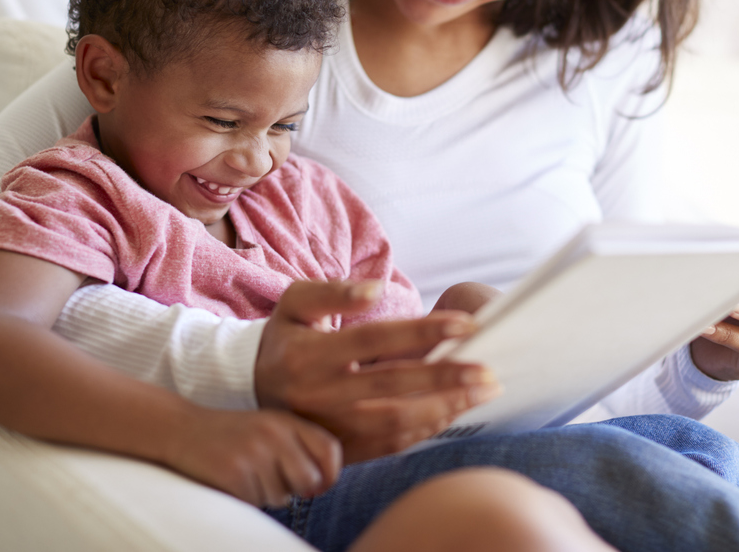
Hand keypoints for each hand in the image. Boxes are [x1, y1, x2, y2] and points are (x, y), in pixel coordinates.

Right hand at [164, 407, 340, 506]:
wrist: (182, 429)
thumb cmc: (232, 435)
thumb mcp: (269, 428)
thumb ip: (298, 447)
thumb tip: (321, 484)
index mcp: (286, 421)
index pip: (329, 449)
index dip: (331, 474)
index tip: (319, 486)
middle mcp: (274, 434)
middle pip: (309, 479)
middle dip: (296, 490)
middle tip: (274, 482)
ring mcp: (254, 452)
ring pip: (281, 496)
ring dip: (267, 495)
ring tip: (247, 475)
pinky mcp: (234, 473)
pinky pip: (256, 502)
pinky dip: (247, 499)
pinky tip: (233, 481)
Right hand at [255, 281, 501, 463]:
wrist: (249, 389)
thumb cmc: (285, 337)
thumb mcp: (296, 302)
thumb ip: (333, 291)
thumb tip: (375, 289)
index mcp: (311, 354)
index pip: (376, 339)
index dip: (423, 332)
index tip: (467, 325)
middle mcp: (320, 394)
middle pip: (394, 385)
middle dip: (447, 377)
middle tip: (489, 370)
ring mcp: (330, 427)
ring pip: (396, 421)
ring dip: (445, 408)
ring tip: (482, 392)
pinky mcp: (339, 449)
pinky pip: (390, 444)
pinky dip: (426, 429)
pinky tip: (454, 412)